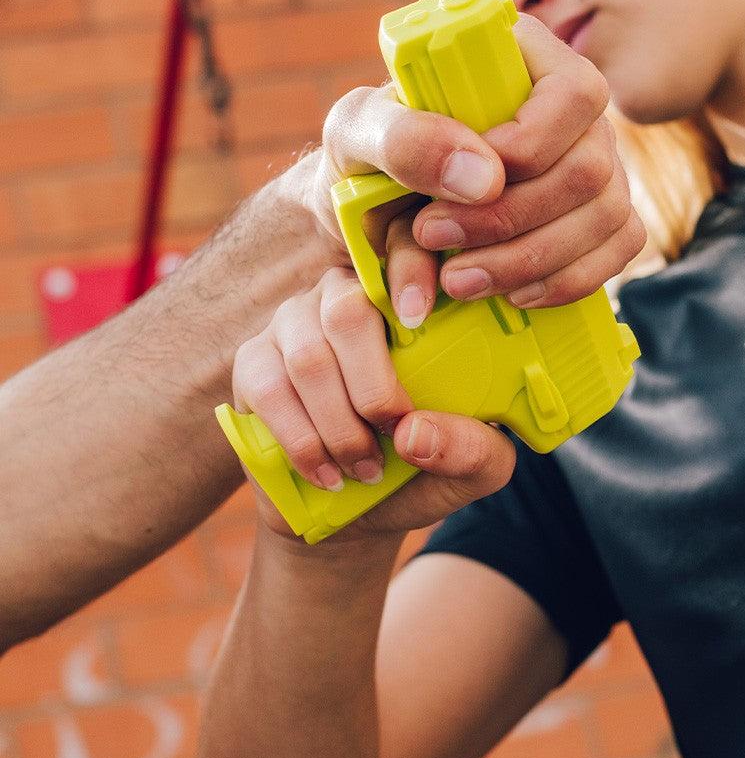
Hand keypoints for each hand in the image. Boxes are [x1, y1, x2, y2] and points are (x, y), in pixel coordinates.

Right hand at [232, 267, 514, 540]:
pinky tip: (327, 472)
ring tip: (366, 468)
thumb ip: (472, 449)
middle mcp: (348, 293)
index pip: (408, 252)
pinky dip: (300, 438)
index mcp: (411, 298)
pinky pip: (267, 388)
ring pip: (307, 357)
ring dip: (338, 424)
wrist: (365, 505)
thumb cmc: (429, 463)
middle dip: (373, 385)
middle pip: (348, 311)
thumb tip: (412, 433)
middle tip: (393, 436)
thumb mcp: (478, 464)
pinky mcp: (254, 360)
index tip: (417, 315)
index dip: (410, 268)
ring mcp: (295, 322)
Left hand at [307, 14, 646, 325]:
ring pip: (608, 216)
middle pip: (591, 169)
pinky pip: (619, 251)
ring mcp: (599, 165)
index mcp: (526, 59)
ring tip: (457, 280)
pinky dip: (567, 282)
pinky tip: (514, 294)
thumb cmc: (367, 158)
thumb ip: (404, 140)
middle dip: (511, 220)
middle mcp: (575, 112)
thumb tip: (484, 178)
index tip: (458, 186)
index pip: (573, 94)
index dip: (529, 147)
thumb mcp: (357, 135)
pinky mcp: (603, 219)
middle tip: (433, 237)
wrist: (371, 216)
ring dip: (531, 260)